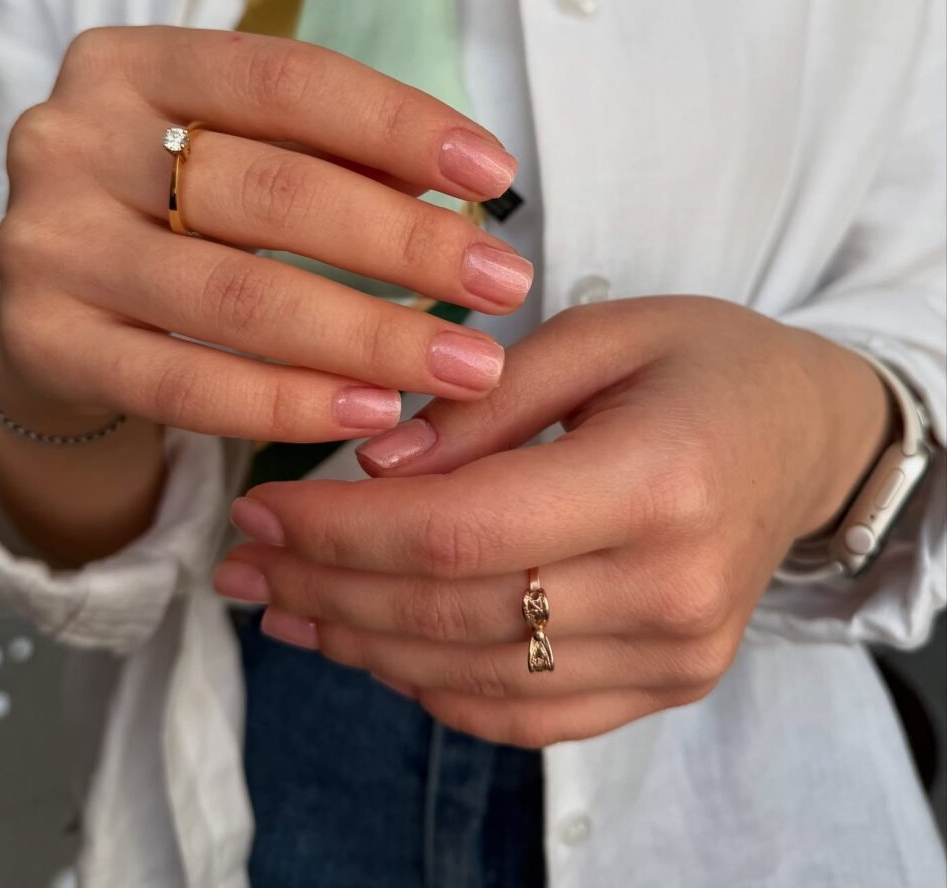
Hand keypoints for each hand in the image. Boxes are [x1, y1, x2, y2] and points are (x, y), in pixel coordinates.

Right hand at [0, 26, 528, 440]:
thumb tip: (458, 192)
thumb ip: (331, 161)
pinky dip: (290, 403)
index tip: (494, 173)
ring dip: (372, 337)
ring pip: (239, 296)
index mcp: (134, 67)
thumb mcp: (241, 163)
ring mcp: (51, 247)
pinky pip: (186, 385)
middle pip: (271, 192)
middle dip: (407, 244)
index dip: (399, 124)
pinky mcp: (45, 343)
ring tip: (465, 366)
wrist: (58, 311)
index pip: (286, 79)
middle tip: (506, 285)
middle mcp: (76, 143)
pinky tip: (372, 412)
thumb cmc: (176, 223)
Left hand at [218, 297, 889, 746]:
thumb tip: (375, 466)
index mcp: (659, 480)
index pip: (460, 531)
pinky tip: (372, 649)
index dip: (342, 529)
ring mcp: (677, 652)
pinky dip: (435, 688)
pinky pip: (529, 715)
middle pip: (455, 612)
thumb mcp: (599, 335)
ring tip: (283, 606)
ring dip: (363, 647)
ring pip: (479, 676)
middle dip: (328, 588)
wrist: (806, 437)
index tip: (260, 508)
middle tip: (243, 560)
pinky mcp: (671, 681)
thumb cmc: (705, 362)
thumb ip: (485, 403)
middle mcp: (673, 587)